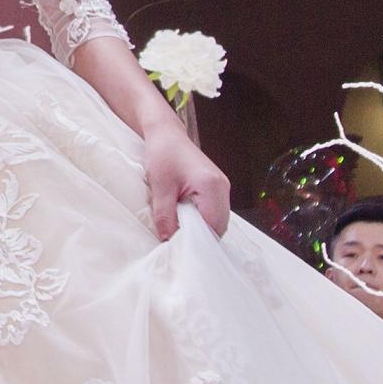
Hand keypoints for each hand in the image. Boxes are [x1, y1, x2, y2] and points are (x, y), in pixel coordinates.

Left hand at [140, 125, 230, 241]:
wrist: (167, 134)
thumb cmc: (163, 154)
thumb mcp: (159, 187)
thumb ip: (165, 216)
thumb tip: (168, 241)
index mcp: (211, 186)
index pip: (212, 226)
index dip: (197, 241)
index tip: (179, 249)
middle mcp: (223, 188)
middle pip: (219, 226)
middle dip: (200, 238)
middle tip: (177, 244)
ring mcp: (223, 188)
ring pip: (218, 221)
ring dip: (201, 230)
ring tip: (180, 232)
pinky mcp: (217, 189)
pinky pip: (215, 213)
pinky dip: (203, 221)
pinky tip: (186, 221)